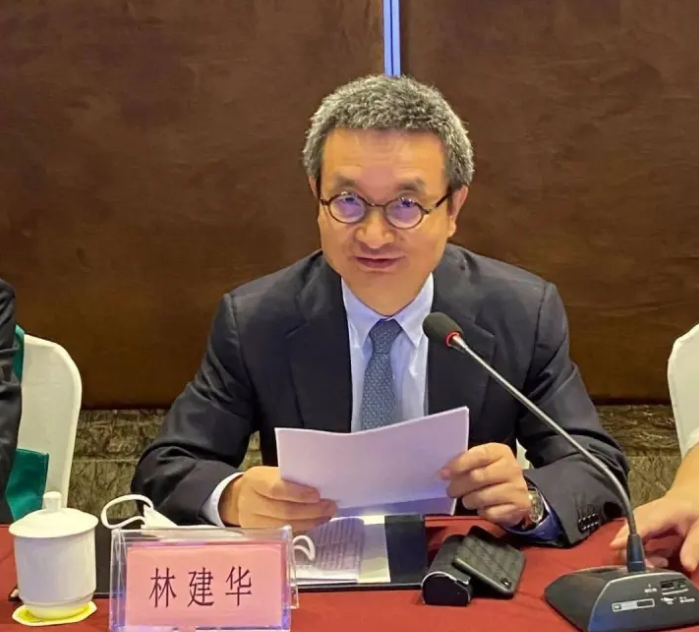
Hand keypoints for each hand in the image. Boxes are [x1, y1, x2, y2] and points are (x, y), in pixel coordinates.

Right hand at [219, 466, 336, 531]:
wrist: (239, 498)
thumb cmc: (262, 482)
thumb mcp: (269, 473)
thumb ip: (289, 478)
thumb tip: (319, 485)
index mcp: (254, 481)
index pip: (276, 489)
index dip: (298, 493)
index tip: (317, 494)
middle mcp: (250, 503)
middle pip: (283, 511)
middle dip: (310, 510)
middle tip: (330, 506)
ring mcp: (252, 523)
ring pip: (286, 525)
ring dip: (310, 521)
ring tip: (327, 514)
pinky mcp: (259, 536)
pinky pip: (284, 534)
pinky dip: (303, 527)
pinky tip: (315, 522)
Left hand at [440, 443, 530, 527]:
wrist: (518, 495)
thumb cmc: (493, 475)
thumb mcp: (483, 462)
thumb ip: (467, 462)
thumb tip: (445, 471)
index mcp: (501, 452)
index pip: (479, 455)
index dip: (459, 464)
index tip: (443, 474)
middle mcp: (512, 468)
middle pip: (478, 477)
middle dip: (458, 486)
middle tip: (450, 491)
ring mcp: (517, 488)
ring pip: (482, 497)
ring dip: (468, 501)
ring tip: (467, 500)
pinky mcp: (519, 507)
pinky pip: (490, 513)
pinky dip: (481, 512)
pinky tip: (482, 508)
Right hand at [610, 491, 698, 571]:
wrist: (687, 498)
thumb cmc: (693, 511)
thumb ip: (693, 546)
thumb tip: (687, 565)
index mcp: (659, 512)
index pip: (639, 525)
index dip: (626, 537)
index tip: (615, 546)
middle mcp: (642, 514)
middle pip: (626, 534)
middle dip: (635, 554)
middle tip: (661, 564)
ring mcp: (637, 519)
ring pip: (626, 539)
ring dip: (640, 555)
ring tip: (664, 560)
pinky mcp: (636, 525)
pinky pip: (631, 541)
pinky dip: (641, 553)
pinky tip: (660, 555)